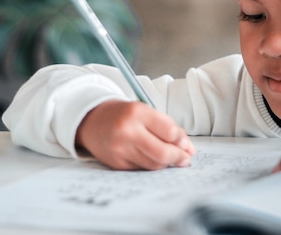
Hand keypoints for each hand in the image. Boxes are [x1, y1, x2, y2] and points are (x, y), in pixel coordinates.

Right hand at [75, 100, 195, 169]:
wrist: (92, 120)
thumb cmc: (124, 115)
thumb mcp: (146, 112)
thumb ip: (168, 127)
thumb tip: (188, 148)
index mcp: (137, 112)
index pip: (169, 131)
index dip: (182, 141)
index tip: (187, 146)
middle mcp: (127, 131)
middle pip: (162, 153)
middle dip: (178, 158)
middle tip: (185, 159)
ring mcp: (120, 149)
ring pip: (154, 164)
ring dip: (167, 163)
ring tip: (170, 158)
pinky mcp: (116, 163)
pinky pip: (142, 169)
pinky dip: (152, 166)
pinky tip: (153, 159)